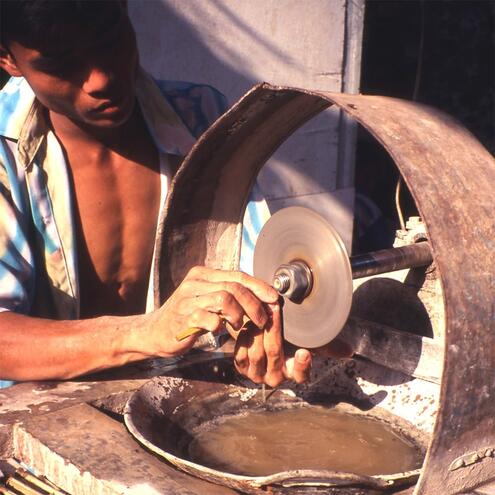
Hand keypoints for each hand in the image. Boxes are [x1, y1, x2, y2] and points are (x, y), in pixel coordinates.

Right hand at [143, 266, 277, 357]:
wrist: (153, 332)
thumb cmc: (186, 317)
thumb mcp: (207, 300)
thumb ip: (229, 295)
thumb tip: (261, 297)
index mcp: (203, 275)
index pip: (238, 275)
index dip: (259, 287)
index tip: (274, 298)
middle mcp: (194, 282)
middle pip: (234, 287)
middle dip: (254, 304)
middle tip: (262, 320)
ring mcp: (187, 299)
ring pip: (224, 298)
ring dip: (239, 314)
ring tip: (240, 326)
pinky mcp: (182, 317)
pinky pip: (209, 317)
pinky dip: (220, 324)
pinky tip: (221, 330)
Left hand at [233, 304, 353, 386]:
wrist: (263, 337)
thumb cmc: (289, 340)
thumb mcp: (309, 341)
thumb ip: (328, 345)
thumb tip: (349, 351)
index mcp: (294, 374)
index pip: (301, 375)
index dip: (302, 365)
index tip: (305, 352)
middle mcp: (275, 377)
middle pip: (274, 353)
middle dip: (274, 328)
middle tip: (276, 308)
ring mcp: (256, 373)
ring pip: (256, 350)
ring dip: (258, 328)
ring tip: (261, 310)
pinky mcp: (241, 365)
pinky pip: (241, 350)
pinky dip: (244, 334)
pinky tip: (249, 320)